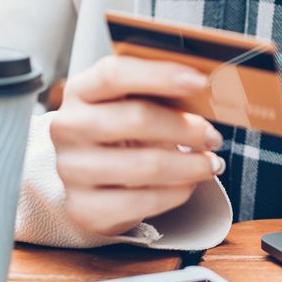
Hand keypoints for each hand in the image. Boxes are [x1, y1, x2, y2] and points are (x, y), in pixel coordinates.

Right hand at [50, 55, 224, 236]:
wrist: (88, 176)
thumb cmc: (119, 129)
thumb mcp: (130, 101)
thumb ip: (158, 89)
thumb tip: (206, 87)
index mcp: (80, 91)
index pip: (114, 74)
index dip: (160, 75)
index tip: (201, 81)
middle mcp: (69, 128)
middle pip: (136, 118)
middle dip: (186, 127)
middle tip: (213, 136)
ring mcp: (72, 170)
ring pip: (146, 165)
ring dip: (191, 165)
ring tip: (211, 164)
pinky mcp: (84, 207)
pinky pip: (143, 201)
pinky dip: (176, 192)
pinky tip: (189, 184)